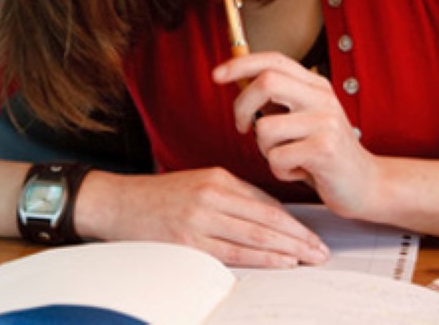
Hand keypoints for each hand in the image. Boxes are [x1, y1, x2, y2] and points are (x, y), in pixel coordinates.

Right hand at [76, 167, 329, 267]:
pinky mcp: (188, 241)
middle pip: (266, 218)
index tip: (314, 234)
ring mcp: (199, 219)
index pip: (265, 201)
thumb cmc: (156, 196)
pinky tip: (281, 261)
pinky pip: (233, 252)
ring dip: (288, 249)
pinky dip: (261, 257)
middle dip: (299, 237)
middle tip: (323, 250)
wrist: (115, 203)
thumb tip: (267, 213)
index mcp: (216, 178)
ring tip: (311, 259)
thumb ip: (231, 195)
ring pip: (255, 235)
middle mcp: (211, 196)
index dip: (293, 221)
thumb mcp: (196, 183)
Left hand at [212, 52, 380, 218]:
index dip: (240, 64)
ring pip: (265, 128)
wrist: (367, 186)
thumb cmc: (324, 154)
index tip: (216, 75)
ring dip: (264, 150)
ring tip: (286, 158)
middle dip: (241, 107)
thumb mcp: (303, 118)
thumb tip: (238, 79)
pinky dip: (280, 171)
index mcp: (315, 85)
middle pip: (266, 82)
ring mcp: (326, 122)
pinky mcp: (325, 150)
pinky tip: (299, 172)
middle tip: (242, 128)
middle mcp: (322, 97)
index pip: (273, 60)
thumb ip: (277, 99)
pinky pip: (277, 158)